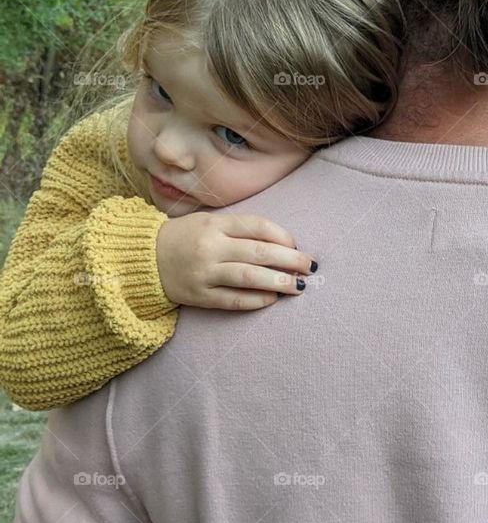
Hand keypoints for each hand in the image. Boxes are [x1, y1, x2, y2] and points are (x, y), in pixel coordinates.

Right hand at [155, 212, 318, 310]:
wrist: (142, 258)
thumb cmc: (184, 237)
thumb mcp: (209, 222)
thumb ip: (240, 230)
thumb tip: (282, 244)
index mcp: (214, 224)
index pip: (257, 226)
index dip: (282, 236)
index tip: (296, 245)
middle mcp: (210, 247)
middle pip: (259, 252)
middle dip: (290, 260)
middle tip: (311, 266)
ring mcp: (204, 273)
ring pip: (249, 277)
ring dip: (278, 282)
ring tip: (299, 286)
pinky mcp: (199, 295)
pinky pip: (233, 299)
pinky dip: (256, 300)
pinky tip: (272, 299)